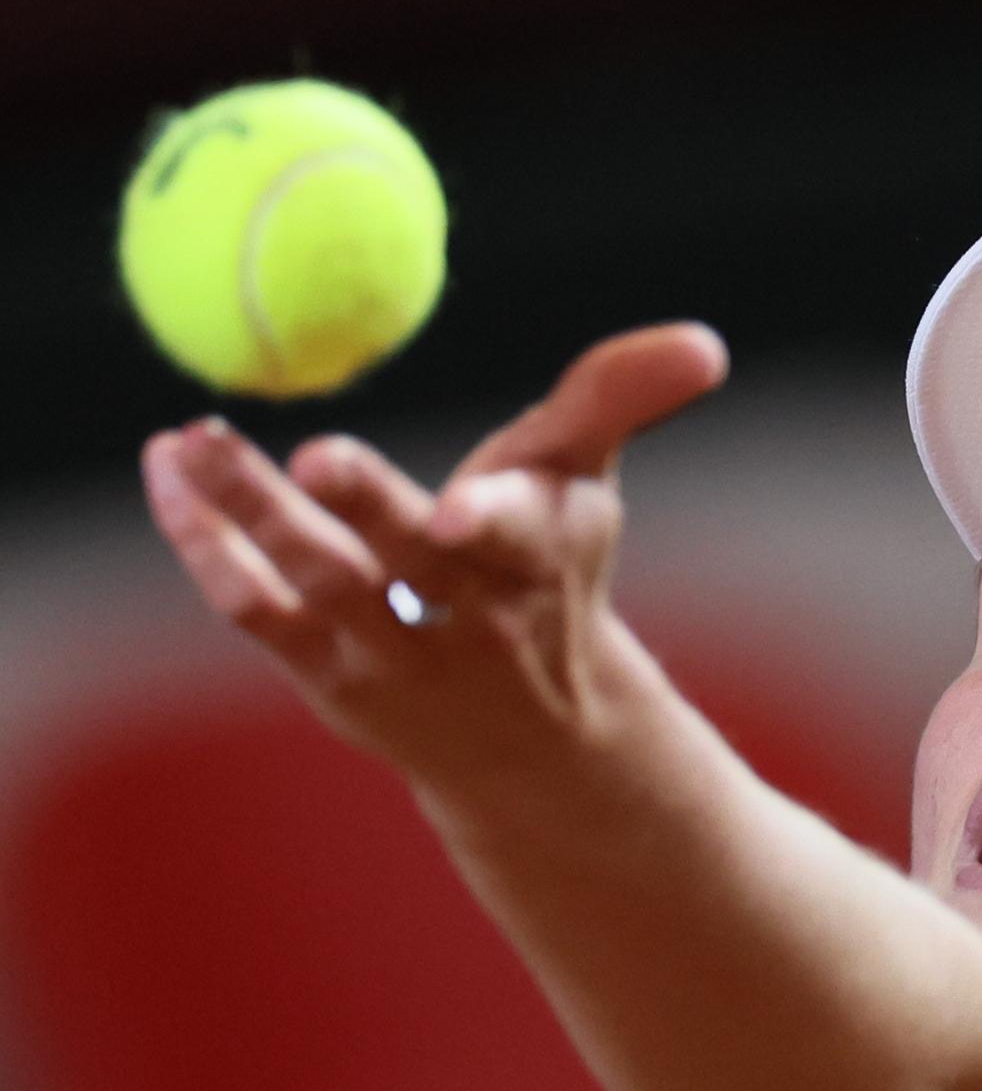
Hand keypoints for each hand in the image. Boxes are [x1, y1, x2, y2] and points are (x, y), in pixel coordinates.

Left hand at [142, 321, 728, 787]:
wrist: (535, 747)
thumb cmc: (555, 582)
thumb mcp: (590, 487)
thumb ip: (620, 398)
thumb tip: (704, 343)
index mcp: (541, 560)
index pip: (523, 535)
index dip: (493, 520)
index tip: (461, 509)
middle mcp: (472, 617)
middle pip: (409, 559)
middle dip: (368, 509)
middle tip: (315, 455)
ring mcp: (396, 655)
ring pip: (317, 578)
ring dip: (251, 510)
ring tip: (190, 439)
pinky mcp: (333, 679)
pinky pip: (260, 609)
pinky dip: (208, 544)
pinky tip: (168, 476)